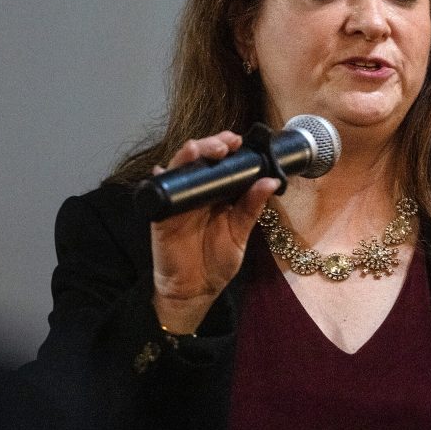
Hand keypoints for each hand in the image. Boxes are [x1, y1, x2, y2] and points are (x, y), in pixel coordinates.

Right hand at [150, 131, 278, 333]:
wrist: (196, 289)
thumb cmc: (217, 261)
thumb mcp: (240, 233)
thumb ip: (252, 207)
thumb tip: (271, 180)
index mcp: (219, 193)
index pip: (222, 162)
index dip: (228, 147)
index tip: (239, 140)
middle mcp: (198, 192)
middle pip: (201, 158)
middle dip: (211, 145)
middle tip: (226, 143)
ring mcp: (178, 200)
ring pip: (180, 168)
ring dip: (188, 154)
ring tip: (199, 149)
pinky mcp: (162, 214)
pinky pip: (159, 191)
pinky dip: (161, 178)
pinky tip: (163, 170)